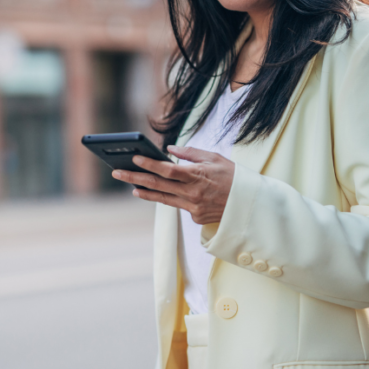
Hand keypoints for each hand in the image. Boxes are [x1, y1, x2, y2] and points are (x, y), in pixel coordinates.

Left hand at [111, 145, 234, 224]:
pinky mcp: (196, 217)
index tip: (134, 157)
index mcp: (198, 175)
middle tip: (117, 172)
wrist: (251, 205)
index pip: (168, 170)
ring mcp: (194, 207)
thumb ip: (191, 153)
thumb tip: (169, 150)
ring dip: (144, 192)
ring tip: (130, 186)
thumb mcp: (215, 158)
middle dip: (135, 178)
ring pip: (163, 199)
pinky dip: (168, 197)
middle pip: (158, 185)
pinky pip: (178, 204)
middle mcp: (194, 193)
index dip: (149, 164)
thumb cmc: (233, 176)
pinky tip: (155, 192)